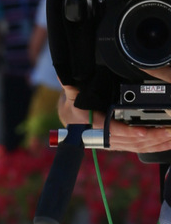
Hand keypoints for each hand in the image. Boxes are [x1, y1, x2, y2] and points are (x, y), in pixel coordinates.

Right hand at [56, 87, 170, 154]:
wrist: (71, 121)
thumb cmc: (74, 106)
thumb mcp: (70, 94)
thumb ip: (70, 85)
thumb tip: (63, 75)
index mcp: (92, 124)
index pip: (111, 130)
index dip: (128, 132)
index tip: (142, 131)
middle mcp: (104, 136)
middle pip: (130, 141)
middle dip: (151, 137)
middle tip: (169, 131)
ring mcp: (114, 142)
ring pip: (137, 146)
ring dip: (157, 142)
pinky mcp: (122, 144)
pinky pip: (140, 148)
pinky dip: (156, 146)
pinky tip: (168, 142)